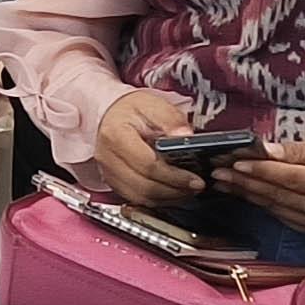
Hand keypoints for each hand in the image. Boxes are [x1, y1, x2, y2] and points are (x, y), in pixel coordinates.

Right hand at [89, 88, 203, 215]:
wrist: (111, 115)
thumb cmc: (130, 110)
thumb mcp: (152, 104)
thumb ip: (171, 118)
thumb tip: (185, 135)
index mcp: (117, 135)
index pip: (148, 165)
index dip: (174, 176)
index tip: (194, 178)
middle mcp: (108, 157)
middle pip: (144, 187)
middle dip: (175, 191)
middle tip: (195, 186)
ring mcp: (109, 172)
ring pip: (140, 198)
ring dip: (167, 198)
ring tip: (187, 190)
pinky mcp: (113, 182)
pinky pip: (136, 199)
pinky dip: (156, 200)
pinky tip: (171, 192)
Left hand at [224, 132, 304, 237]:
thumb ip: (301, 151)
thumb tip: (266, 150)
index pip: (288, 178)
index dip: (259, 170)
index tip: (232, 161)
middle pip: (278, 195)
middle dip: (244, 182)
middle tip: (215, 170)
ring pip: (278, 208)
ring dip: (248, 194)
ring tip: (223, 181)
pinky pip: (286, 218)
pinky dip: (266, 205)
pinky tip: (248, 195)